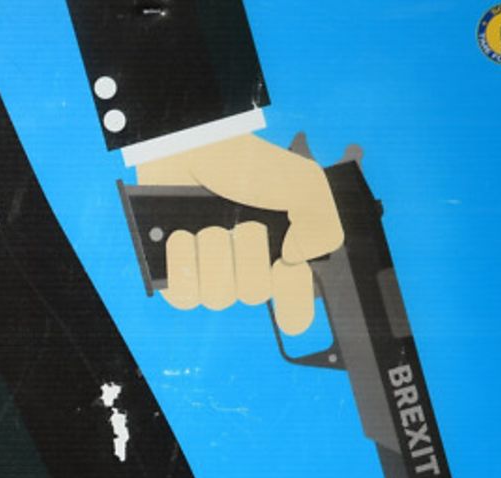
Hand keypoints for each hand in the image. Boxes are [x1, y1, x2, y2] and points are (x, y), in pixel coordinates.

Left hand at [135, 134, 342, 335]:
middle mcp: (248, 269)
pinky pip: (183, 296)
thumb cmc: (247, 164)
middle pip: (255, 294)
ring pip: (218, 297)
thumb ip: (323, 224)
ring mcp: (212, 272)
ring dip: (216, 253)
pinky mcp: (177, 273)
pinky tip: (184, 236)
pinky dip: (184, 264)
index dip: (294, 301)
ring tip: (209, 224)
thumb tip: (296, 261)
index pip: (295, 305)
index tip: (285, 268)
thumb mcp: (305, 183)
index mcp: (283, 256)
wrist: (193, 148)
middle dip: (249, 253)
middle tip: (243, 222)